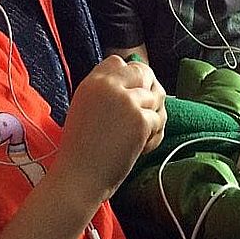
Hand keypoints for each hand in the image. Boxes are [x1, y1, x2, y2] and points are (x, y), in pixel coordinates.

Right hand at [55, 56, 166, 202]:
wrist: (80, 177)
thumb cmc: (81, 150)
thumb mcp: (84, 108)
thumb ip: (105, 91)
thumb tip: (134, 83)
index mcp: (92, 82)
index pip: (118, 61)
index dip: (129, 77)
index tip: (130, 94)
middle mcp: (109, 85)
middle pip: (143, 72)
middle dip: (149, 90)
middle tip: (144, 113)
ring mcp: (127, 101)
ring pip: (156, 97)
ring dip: (154, 116)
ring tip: (140, 135)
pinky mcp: (140, 120)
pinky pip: (160, 120)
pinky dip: (155, 136)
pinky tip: (141, 148)